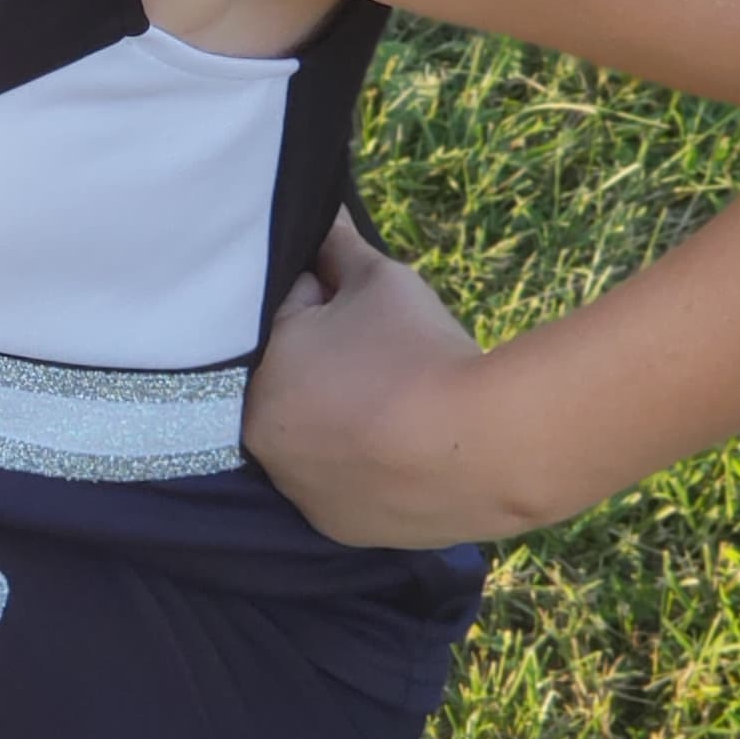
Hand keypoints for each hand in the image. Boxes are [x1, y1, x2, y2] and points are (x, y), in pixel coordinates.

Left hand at [241, 217, 494, 548]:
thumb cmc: (416, 353)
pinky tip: (406, 448)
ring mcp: (299, 493)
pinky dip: (367, 465)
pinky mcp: (338, 527)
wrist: (483, 447)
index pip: (288, 319)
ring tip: (403, 403)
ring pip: (320, 437)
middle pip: (297, 382)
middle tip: (389, 357)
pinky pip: (346, 482)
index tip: (370, 312)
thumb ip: (338, 247)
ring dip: (347, 417)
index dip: (332, 303)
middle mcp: (262, 444)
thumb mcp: (378, 281)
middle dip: (333, 363)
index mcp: (256, 378)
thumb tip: (323, 211)